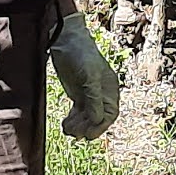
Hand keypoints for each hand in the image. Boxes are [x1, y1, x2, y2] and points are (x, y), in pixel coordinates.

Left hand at [50, 11, 122, 142]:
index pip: (110, 113)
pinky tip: (65, 124)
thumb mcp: (88, 75)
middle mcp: (102, 93)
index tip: (88, 135)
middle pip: (98, 118)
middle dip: (87, 127)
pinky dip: (73, 120)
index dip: (100, 126)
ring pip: (87, 117)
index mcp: (109, 88)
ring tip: (67, 129)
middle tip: (74, 133)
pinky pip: (79, 112)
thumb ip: (93, 97)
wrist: (65, 39)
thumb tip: (97, 120)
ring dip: (79, 126)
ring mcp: (89, 93)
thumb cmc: (80, 54)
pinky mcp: (78, 93)